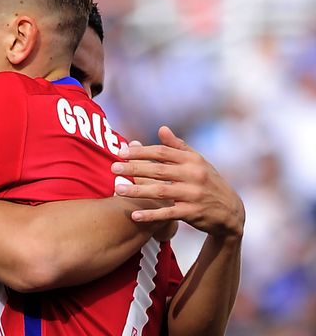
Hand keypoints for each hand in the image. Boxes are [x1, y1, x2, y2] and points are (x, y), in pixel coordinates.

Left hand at [112, 126, 244, 238]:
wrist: (231, 211)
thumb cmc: (208, 182)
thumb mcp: (198, 162)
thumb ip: (178, 146)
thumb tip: (161, 128)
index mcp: (192, 160)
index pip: (162, 152)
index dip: (141, 151)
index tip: (121, 152)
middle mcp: (194, 175)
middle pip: (158, 170)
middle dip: (134, 168)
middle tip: (113, 168)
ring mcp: (193, 194)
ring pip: (160, 191)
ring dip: (137, 190)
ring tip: (117, 190)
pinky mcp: (193, 213)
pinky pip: (168, 213)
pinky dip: (151, 214)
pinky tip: (134, 214)